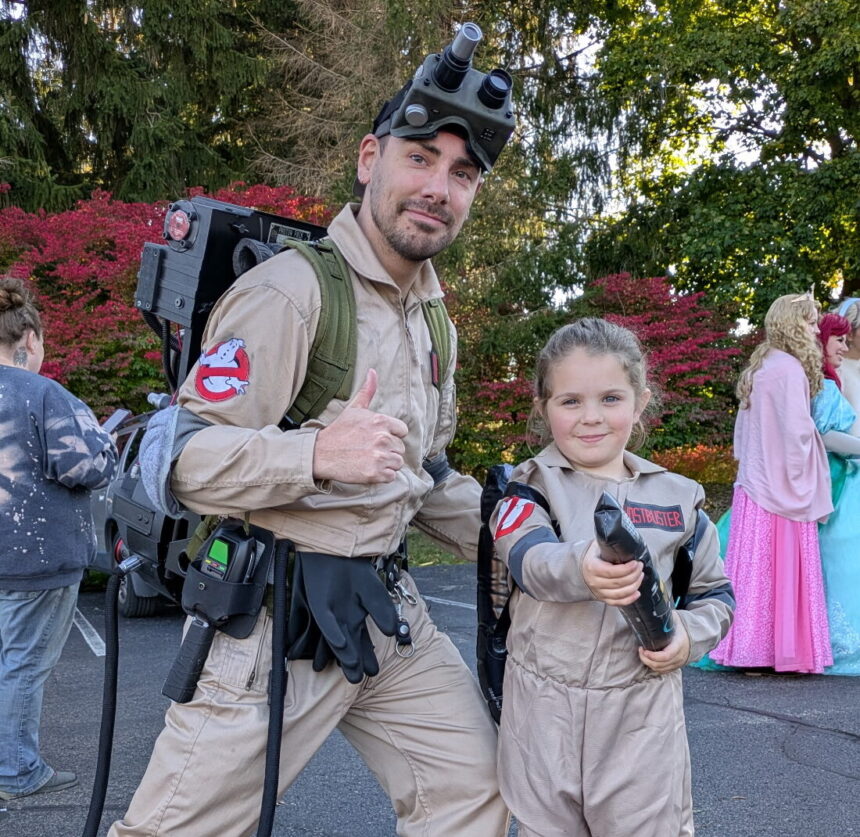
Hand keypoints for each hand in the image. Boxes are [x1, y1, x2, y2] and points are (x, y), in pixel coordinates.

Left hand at [286, 552, 398, 682]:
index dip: (367, 657)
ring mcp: (329, 614)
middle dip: (353, 663)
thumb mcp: (374, 592)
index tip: (374, 672)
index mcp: (355, 619)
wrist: (339, 550)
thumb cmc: (354, 571)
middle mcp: (342, 621)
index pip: (361, 643)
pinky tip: (340, 642)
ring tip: (349, 671)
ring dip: (341, 655)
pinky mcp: (318, 604)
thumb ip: (383, 612)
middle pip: (348, 647)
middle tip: (358, 679)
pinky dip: (333, 632)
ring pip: (335, 640)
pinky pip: (325, 621)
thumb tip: (393, 632)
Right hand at [313, 369, 408, 483]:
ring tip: (368, 459)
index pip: (402, 431)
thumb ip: (367, 391)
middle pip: (400, 448)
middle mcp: (382, 437)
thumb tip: (373, 371)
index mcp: (381, 421)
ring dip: (386, 464)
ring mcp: (379, 456)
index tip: (377, 438)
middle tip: (369, 450)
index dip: (391, 435)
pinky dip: (381, 476)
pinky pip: (391, 476)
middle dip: (388, 450)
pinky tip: (368, 469)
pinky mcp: (375, 473)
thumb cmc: (339, 431)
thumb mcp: (354, 409)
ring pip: (397, 463)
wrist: (320, 454)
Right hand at [581, 539, 643, 605]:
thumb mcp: (597, 547)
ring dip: (634, 586)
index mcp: (593, 568)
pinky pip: (617, 602)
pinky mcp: (603, 599)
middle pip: (619, 583)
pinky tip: (637, 593)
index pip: (612, 572)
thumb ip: (608, 543)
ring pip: (620, 594)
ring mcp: (599, 592)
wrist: (580, 568)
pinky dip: (629, 599)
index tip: (636, 563)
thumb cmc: (592, 556)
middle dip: (634, 575)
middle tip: (640, 567)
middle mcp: (595, 582)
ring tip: (640, 576)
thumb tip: (621, 536)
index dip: (627, 569)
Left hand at [639, 612, 689, 673]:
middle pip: (660, 664)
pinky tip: (648, 658)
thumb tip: (649, 609)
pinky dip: (654, 667)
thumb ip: (664, 617)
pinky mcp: (675, 666)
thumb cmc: (681, 627)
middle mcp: (679, 656)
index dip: (653, 655)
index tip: (643, 649)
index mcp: (679, 644)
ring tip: (643, 653)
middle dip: (646, 659)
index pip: (666, 655)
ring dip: (648, 663)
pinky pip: (663, 671)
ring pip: (660, 669)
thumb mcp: (674, 619)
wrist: (695, 636)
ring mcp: (678, 663)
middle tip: (640, 650)